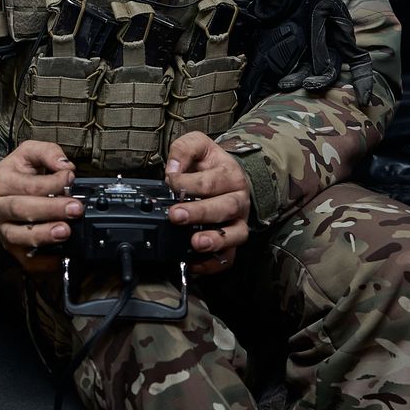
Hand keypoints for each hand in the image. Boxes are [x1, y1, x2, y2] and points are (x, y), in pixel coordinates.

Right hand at [0, 140, 79, 273]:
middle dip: (50, 210)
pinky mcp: (10, 246)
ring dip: (43, 235)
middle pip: (22, 209)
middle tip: (74, 209)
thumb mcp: (26, 153)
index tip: (70, 178)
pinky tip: (57, 259)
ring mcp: (3, 229)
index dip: (52, 182)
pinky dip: (40, 262)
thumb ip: (47, 152)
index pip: (28, 184)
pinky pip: (23, 258)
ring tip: (64, 231)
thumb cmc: (12, 175)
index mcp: (2, 181)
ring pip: (19, 235)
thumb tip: (65, 165)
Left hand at [164, 132, 251, 275]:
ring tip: (196, 243)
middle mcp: (238, 200)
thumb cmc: (211, 164)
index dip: (188, 183)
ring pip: (234, 234)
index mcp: (230, 175)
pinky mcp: (233, 241)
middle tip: (176, 215)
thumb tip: (172, 170)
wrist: (230, 176)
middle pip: (223, 208)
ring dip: (215, 240)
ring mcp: (238, 222)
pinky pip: (229, 257)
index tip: (170, 182)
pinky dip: (214, 264)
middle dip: (199, 213)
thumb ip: (184, 150)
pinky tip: (196, 264)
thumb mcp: (198, 145)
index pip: (210, 181)